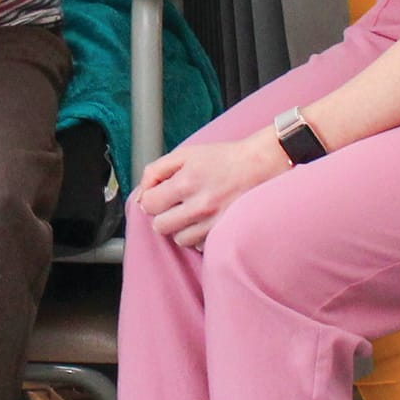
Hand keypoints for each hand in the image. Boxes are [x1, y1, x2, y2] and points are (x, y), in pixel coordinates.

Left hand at [133, 129, 288, 247]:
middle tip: (176, 204)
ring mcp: (215, 222)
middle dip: (163, 215)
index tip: (161, 194)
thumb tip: (139, 196)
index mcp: (186, 182)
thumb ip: (155, 171)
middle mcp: (200, 205)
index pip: (148, 205)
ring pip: (179, 240)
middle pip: (160, 227)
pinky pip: (199, 245)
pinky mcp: (226, 233)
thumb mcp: (185, 154)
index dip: (151, 199)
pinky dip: (199, 235)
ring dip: (181, 228)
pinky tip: (206, 220)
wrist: (261, 165)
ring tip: (193, 211)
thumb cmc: (222, 158)